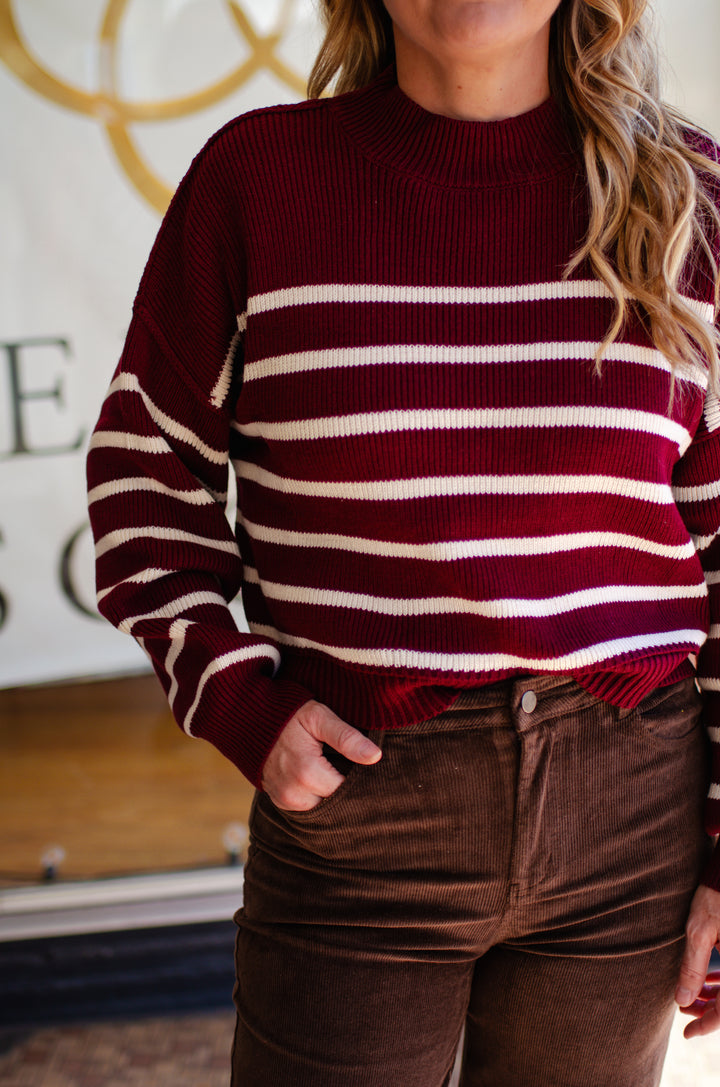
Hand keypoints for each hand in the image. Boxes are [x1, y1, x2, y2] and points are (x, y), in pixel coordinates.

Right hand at [261, 700, 381, 811]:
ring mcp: (283, 800)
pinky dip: (315, 794)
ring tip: (332, 768)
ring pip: (322, 807)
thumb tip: (375, 756)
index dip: (359, 778)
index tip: (363, 764)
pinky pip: (307, 806)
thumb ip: (346, 737)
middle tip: (349, 765)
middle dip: (345, 788)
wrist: (248, 719)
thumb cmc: (287, 714)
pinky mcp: (278, 801)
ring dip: (329, 792)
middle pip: (336, 803)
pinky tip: (318, 775)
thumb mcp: (318, 717)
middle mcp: (293, 794)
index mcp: (307, 773)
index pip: (348, 789)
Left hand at [675, 884, 719, 1037]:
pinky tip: (706, 980)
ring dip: (715, 996)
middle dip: (709, 1010)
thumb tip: (682, 1000)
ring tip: (691, 996)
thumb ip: (692, 967)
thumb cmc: (716, 895)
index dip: (707, 1024)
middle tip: (685, 1011)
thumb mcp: (699, 930)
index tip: (687, 1033)